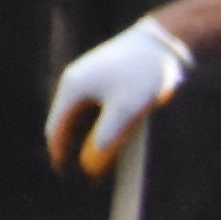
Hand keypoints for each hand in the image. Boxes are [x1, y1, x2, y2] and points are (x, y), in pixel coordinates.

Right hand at [45, 19, 189, 173]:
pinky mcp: (106, 79)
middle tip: (88, 176)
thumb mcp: (127, 111)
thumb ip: (106, 139)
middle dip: (73, 149)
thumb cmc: (145, 75)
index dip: (59, 154)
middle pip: (66, 124)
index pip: (55, 129)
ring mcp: (90, 79)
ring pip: (82, 117)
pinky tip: (116, 140)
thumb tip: (88, 167)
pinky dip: (101, 126)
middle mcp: (75, 82)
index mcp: (72, 88)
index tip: (67, 176)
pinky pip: (97, 109)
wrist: (165, 43)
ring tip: (104, 163)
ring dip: (89, 139)